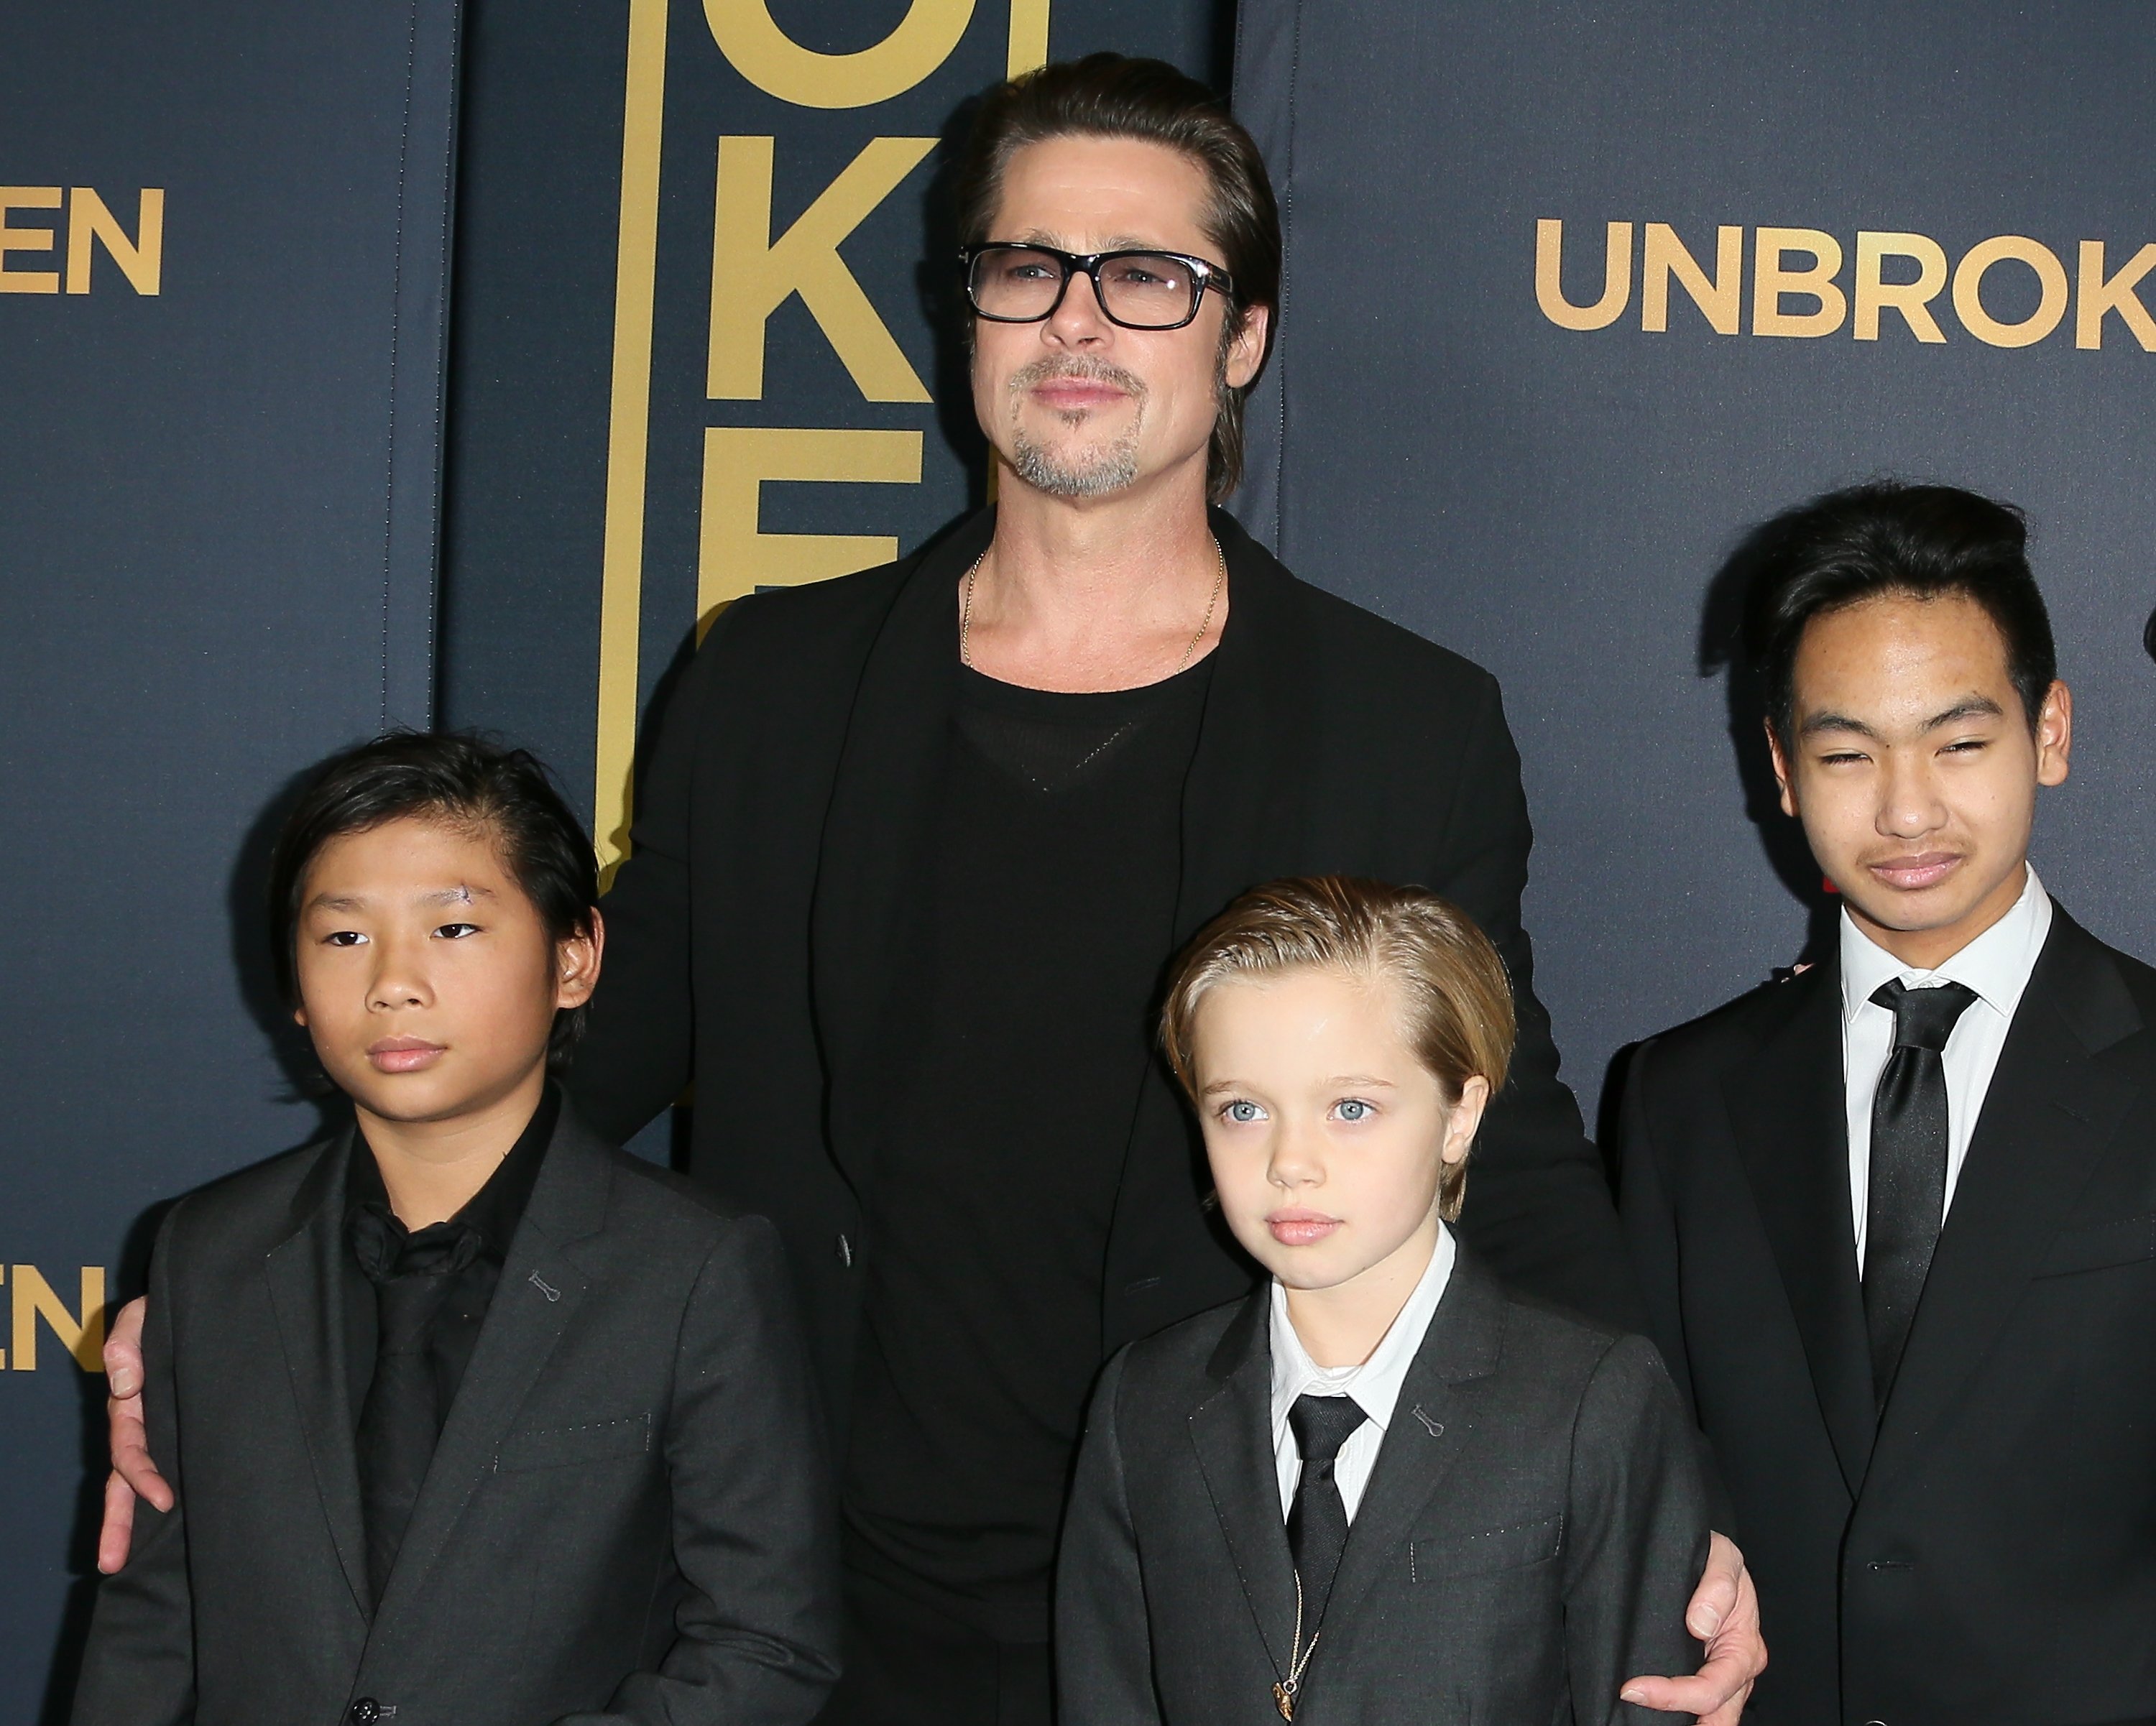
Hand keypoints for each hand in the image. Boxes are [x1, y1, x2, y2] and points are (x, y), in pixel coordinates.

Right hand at [98, 1296, 171, 1573]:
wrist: (203, 1303)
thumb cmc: (167, 1311)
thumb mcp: (142, 1318)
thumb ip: (127, 1344)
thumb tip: (125, 1387)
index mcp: (134, 1403)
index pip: (131, 1449)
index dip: (142, 1475)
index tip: (161, 1499)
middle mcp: (145, 1422)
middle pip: (126, 1478)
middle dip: (119, 1520)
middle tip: (112, 1562)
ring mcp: (164, 1427)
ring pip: (140, 1480)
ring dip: (130, 1520)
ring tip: (119, 1564)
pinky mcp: (187, 1427)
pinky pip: (173, 1464)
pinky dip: (162, 1496)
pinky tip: (170, 1529)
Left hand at [1620, 1531, 1763, 1723]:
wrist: (1711, 1556)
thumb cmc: (1718, 1558)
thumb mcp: (1723, 1557)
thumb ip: (1717, 1585)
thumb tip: (1701, 1625)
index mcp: (1744, 1648)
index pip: (1711, 1688)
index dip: (1673, 1695)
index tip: (1635, 1688)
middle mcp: (1736, 1669)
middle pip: (1714, 1714)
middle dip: (1681, 1720)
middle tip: (1637, 1705)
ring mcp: (1721, 1674)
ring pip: (1709, 1714)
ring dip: (1680, 1718)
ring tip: (1643, 1717)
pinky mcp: (1704, 1671)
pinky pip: (1697, 1702)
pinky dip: (1678, 1710)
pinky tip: (1653, 1708)